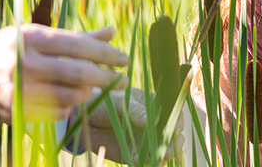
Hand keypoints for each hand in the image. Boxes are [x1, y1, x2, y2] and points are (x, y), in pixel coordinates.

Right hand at [0, 24, 128, 124]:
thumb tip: (111, 31)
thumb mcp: (35, 36)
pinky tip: (72, 101)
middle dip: (105, 77)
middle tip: (121, 79)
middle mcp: (24, 61)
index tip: (124, 59)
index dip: (106, 53)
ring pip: (70, 95)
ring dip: (88, 94)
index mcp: (30, 36)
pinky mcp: (17, 111)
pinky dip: (69, 108)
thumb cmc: (7, 51)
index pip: (78, 44)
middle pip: (78, 72)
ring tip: (94, 90)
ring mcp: (19, 88)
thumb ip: (75, 36)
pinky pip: (56, 113)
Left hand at [66, 90, 183, 163]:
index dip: (177, 121)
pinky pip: (148, 162)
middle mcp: (154, 123)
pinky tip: (137, 160)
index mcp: (153, 105)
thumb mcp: (119, 103)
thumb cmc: (103, 102)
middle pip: (173, 134)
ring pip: (164, 150)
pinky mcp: (136, 153)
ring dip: (163, 155)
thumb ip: (135, 110)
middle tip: (166, 146)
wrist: (84, 118)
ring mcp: (146, 139)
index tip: (174, 127)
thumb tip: (152, 120)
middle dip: (173, 142)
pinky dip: (147, 163)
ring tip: (156, 156)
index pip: (173, 112)